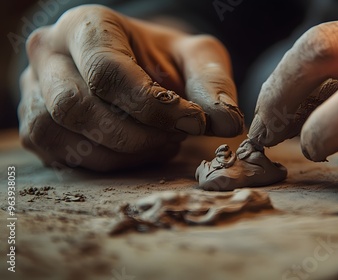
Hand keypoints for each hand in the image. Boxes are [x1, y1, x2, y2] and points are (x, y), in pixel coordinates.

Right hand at [19, 4, 242, 170]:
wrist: (137, 65)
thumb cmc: (165, 59)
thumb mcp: (196, 58)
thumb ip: (212, 83)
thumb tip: (227, 121)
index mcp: (86, 25)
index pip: (107, 71)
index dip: (153, 106)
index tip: (193, 123)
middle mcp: (49, 53)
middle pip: (77, 106)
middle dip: (136, 134)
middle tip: (176, 137)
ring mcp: (34, 89)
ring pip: (63, 135)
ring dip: (121, 152)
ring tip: (160, 143)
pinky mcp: (34, 124)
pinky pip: (61, 154)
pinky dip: (105, 162)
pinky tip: (136, 151)